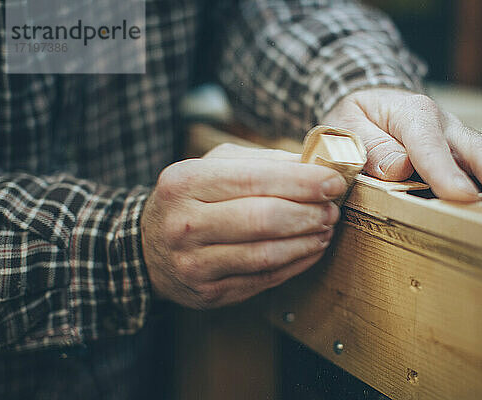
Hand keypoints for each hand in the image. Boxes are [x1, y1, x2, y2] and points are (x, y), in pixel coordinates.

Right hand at [141, 144, 345, 308]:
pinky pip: (264, 279)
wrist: (148, 248)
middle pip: (264, 219)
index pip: (254, 179)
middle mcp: (184, 224)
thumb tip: (314, 167)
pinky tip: (311, 249)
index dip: (302, 181)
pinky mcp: (209, 293)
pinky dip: (297, 263)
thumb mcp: (214, 166)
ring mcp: (194, 263)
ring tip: (325, 228)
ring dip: (307, 241)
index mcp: (185, 182)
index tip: (333, 182)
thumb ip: (262, 162)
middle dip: (309, 213)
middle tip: (332, 208)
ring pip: (267, 254)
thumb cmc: (190, 199)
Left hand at [321, 88, 481, 203]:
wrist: (369, 101)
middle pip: (477, 148)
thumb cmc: (355, 119)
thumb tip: (397, 168)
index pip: (429, 145)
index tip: (461, 196)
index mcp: (411, 115)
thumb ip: (368, 146)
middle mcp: (444, 122)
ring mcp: (460, 134)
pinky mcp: (468, 144)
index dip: (445, 172)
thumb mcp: (346, 128)